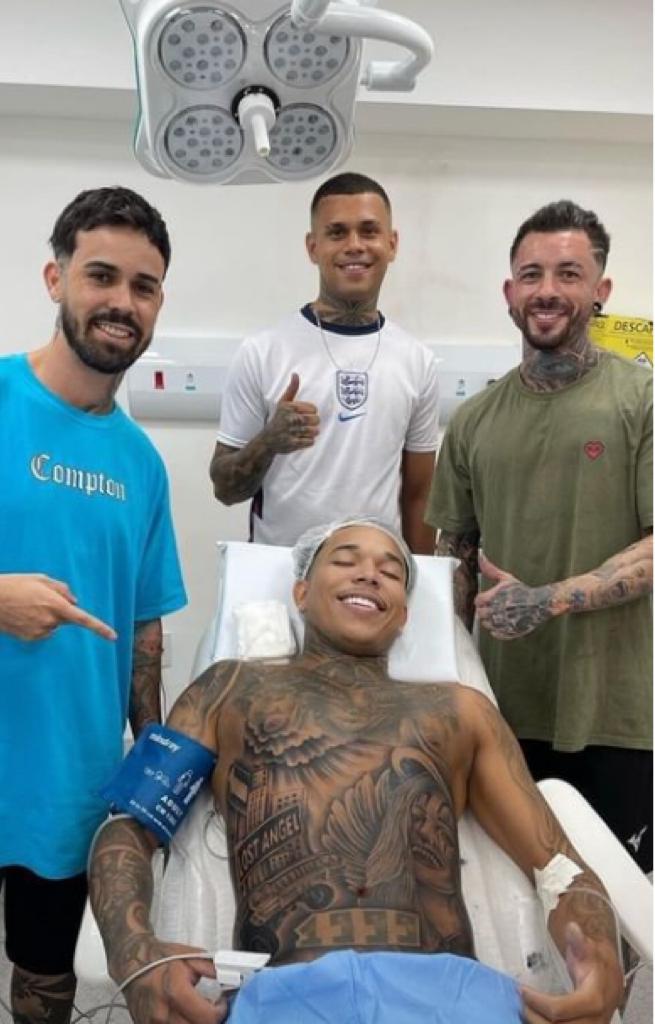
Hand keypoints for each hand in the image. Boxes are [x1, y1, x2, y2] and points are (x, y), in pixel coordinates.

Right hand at [0, 573, 115, 640]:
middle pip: (65, 618)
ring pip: (53, 625)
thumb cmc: (16, 585)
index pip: (83, 619)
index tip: (113, 637)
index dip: (99, 628)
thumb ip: (62, 589)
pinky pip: (42, 632)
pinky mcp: (31, 638)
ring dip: (47, 617)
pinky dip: (37, 624)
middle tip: (39, 598)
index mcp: (55, 604)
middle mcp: (50, 620)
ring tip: (28, 606)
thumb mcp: (41, 579)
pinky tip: (23, 616)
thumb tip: (74, 601)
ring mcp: (40, 631)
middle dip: (59, 609)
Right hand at [118, 938, 227, 1023]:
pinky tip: (187, 1017)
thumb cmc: (162, 958)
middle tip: (214, 1011)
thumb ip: (213, 969)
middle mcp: (162, 1013)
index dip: (220, 1012)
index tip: (222, 1003)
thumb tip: (233, 977)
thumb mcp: (192, 956)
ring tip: (200, 1013)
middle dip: (210, 1022)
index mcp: (175, 991)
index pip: (206, 1017)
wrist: (132, 962)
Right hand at [263, 374, 319, 453]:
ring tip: (305, 432)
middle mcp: (290, 419)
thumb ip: (292, 389)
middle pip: (316, 420)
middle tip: (306, 424)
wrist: (267, 439)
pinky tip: (302, 439)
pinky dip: (309, 441)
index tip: (305, 414)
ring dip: (312, 432)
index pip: (314, 409)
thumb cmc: (278, 418)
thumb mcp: (283, 402)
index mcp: (289, 407)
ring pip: (314, 431)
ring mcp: (291, 432)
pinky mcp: (292, 444)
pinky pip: (310, 442)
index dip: (312, 412)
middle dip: (313, 423)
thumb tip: (295, 374)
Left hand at [475, 553, 553, 639]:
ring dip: (491, 620)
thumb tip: (480, 554)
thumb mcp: (506, 578)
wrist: (540, 604)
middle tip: (496, 606)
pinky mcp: (508, 633)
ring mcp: (502, 623)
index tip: (490, 599)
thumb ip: (490, 569)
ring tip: (501, 614)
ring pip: (486, 625)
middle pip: (480, 614)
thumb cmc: (523, 591)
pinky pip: (495, 634)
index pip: (477, 602)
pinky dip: (498, 630)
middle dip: (486, 610)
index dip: (482, 600)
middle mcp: (496, 611)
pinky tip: (505, 621)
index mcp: (493, 598)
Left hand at [522, 922, 623, 1022]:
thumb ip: (580, 942)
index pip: (560, 1009)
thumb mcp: (591, 950)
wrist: (612, 981)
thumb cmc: (599, 966)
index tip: (522, 990)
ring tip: (524, 1009)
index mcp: (593, 1000)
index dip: (538, 1002)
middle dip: (534, 1016)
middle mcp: (592, 1020)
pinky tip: (535, 1015)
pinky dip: (544, 1023)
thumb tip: (573, 929)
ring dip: (537, 1023)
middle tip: (520, 1001)